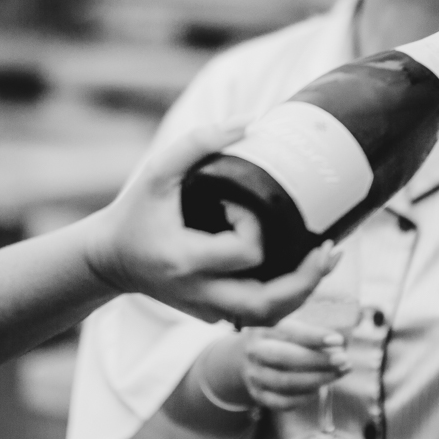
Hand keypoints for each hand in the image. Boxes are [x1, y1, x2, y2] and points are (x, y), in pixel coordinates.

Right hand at [93, 123, 336, 325]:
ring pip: (267, 318)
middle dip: (305, 280)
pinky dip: (285, 297)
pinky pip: (258, 316)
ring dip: (303, 293)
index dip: (255, 224)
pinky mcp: (213, 315)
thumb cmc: (135, 212)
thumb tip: (251, 120)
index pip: (244, 251)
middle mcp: (200, 293)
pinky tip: (304, 269)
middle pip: (266, 305)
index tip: (244, 203)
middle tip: (328, 248)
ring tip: (326, 259)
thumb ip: (199, 141)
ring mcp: (207, 310)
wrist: (110, 260)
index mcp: (186, 260)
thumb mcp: (158, 171)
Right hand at [238, 320, 350, 411]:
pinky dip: (305, 397)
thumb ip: (309, 331)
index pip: (289, 332)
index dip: (314, 336)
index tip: (338, 340)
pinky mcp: (259, 395)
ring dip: (318, 379)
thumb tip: (340, 340)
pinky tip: (320, 389)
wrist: (245, 358)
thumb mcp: (287, 327)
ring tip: (340, 372)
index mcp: (264, 329)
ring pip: (286, 382)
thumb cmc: (278, 339)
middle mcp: (255, 353)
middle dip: (318, 360)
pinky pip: (284, 402)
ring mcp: (255, 376)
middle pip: (286, 358)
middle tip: (344, 359)